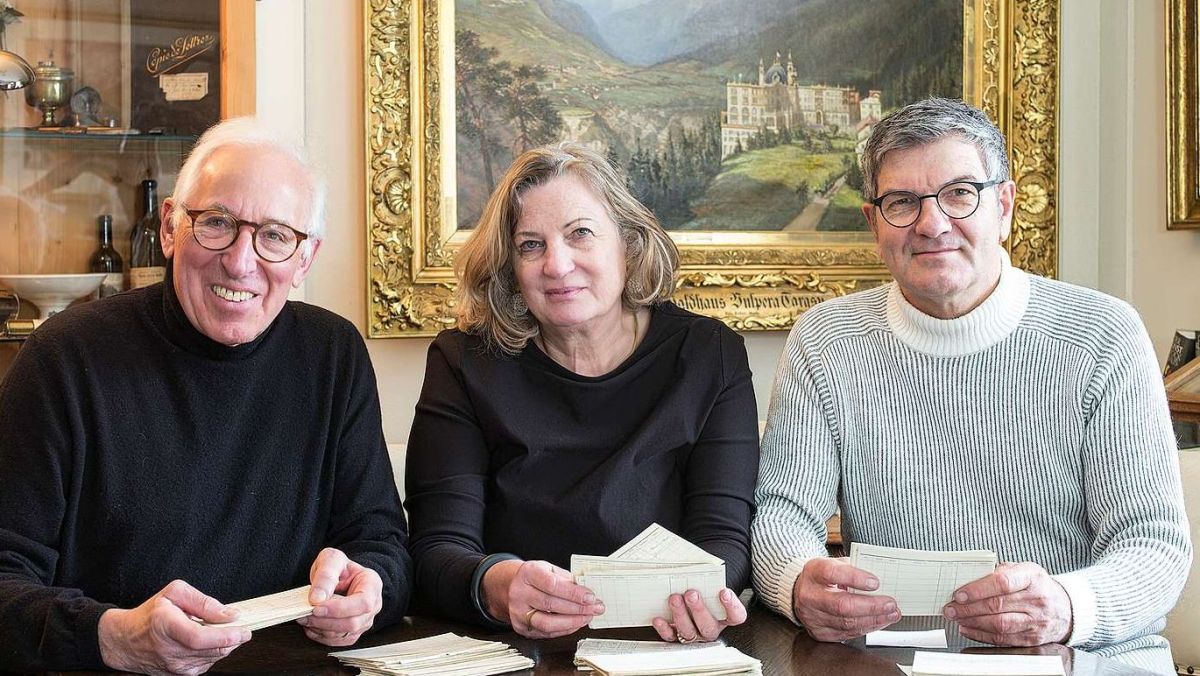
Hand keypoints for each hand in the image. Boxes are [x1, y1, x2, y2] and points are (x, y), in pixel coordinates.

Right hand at [97, 580, 250, 675]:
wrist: (126, 641)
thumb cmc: (150, 614)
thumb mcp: (175, 593)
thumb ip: (204, 602)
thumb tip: (229, 615)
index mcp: (166, 626)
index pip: (200, 638)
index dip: (225, 636)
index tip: (244, 630)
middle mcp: (170, 651)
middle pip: (212, 650)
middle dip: (233, 639)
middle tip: (239, 627)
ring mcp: (174, 666)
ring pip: (213, 658)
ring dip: (224, 646)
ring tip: (216, 631)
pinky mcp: (179, 675)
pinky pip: (207, 664)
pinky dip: (213, 653)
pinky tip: (207, 642)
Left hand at [296, 547, 383, 646]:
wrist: (340, 575)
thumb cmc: (339, 566)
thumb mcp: (332, 560)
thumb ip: (325, 575)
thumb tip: (317, 598)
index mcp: (372, 585)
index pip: (363, 603)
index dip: (340, 609)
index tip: (317, 607)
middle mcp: (373, 605)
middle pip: (353, 623)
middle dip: (325, 621)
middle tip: (304, 613)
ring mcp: (364, 621)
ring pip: (344, 635)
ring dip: (320, 629)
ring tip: (304, 617)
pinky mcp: (353, 632)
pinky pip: (338, 641)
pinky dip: (321, 636)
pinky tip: (311, 625)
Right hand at [483, 559, 604, 638]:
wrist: (510, 587)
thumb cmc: (534, 577)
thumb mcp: (548, 568)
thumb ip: (566, 579)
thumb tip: (586, 592)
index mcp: (527, 573)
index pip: (552, 584)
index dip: (573, 592)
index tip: (590, 597)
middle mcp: (519, 593)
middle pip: (551, 604)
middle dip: (577, 608)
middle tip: (595, 608)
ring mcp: (518, 612)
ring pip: (547, 623)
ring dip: (572, 622)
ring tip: (587, 617)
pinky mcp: (521, 627)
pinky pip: (546, 632)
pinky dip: (564, 629)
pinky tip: (575, 623)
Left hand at [652, 587, 746, 642]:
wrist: (693, 596)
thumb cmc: (703, 590)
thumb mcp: (710, 583)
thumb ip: (709, 578)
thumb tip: (695, 563)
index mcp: (725, 616)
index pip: (736, 616)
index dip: (732, 606)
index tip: (724, 591)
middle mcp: (711, 628)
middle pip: (708, 626)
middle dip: (699, 610)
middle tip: (691, 593)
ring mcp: (694, 634)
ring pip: (689, 632)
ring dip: (680, 615)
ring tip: (674, 598)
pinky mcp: (676, 637)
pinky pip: (670, 637)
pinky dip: (664, 628)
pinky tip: (658, 618)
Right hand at [792, 557, 899, 641]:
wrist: (802, 591)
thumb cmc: (823, 576)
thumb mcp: (835, 564)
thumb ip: (855, 568)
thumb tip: (882, 578)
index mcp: (813, 572)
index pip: (832, 574)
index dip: (855, 578)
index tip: (875, 582)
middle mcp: (809, 596)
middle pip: (841, 605)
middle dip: (870, 606)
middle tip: (890, 603)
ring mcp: (812, 617)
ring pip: (846, 623)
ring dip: (873, 619)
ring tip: (890, 613)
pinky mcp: (819, 632)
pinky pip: (847, 634)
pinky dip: (866, 628)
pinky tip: (877, 621)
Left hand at [943, 562, 1071, 645]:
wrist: (1065, 608)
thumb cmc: (1037, 586)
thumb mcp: (1023, 570)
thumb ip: (999, 571)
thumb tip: (970, 578)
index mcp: (1032, 577)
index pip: (1002, 583)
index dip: (978, 589)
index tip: (959, 594)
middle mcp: (1036, 600)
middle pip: (997, 606)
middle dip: (969, 608)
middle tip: (950, 608)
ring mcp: (1036, 621)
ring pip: (999, 625)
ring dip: (973, 622)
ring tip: (957, 618)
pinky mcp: (1033, 638)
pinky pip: (1003, 639)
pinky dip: (982, 635)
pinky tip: (969, 628)